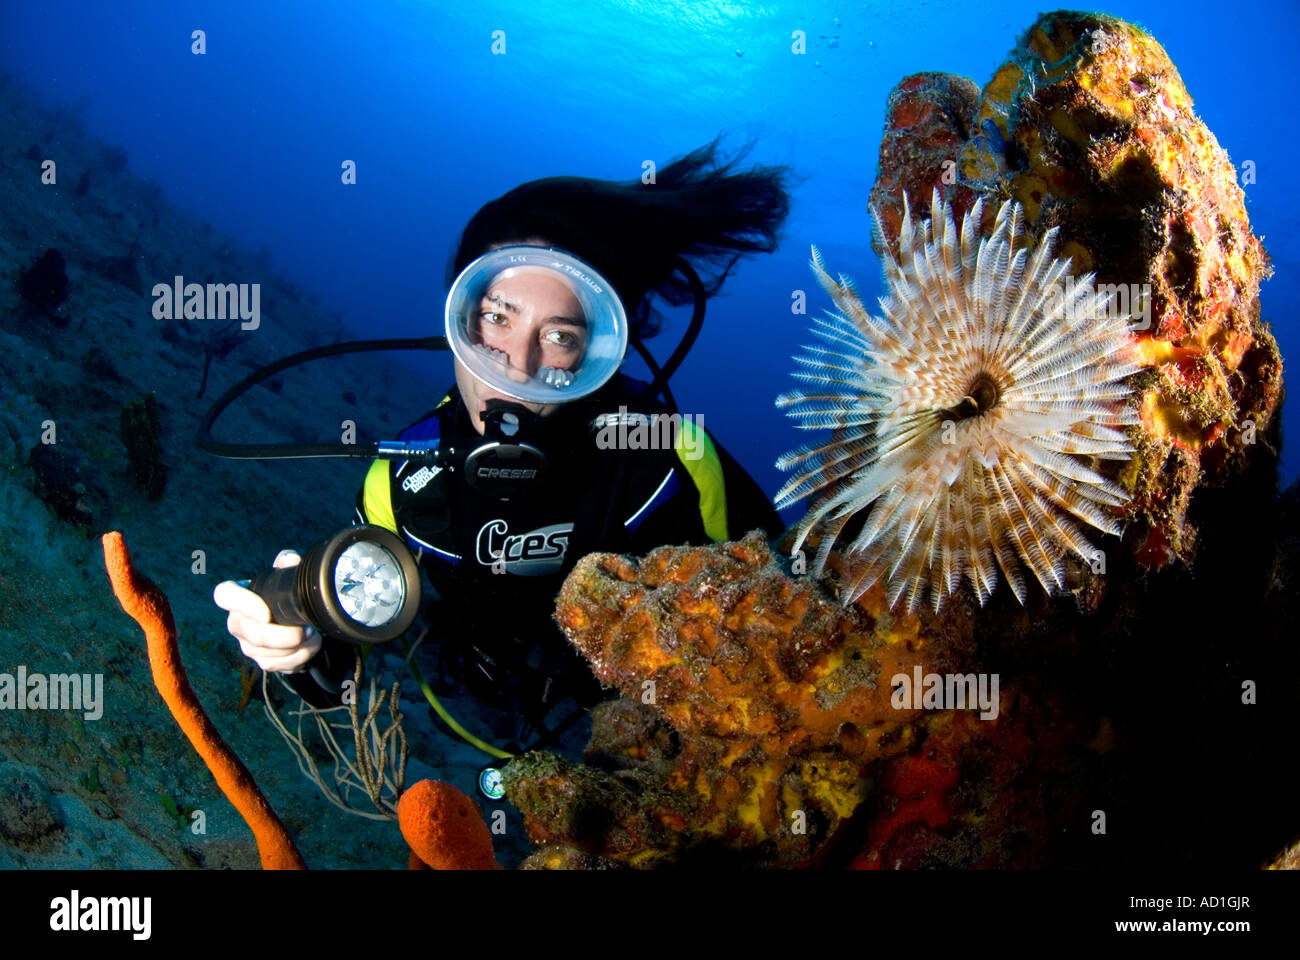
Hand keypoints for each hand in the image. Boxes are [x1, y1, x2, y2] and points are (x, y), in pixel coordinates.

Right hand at [213, 549, 321, 672]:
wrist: (297, 617)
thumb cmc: (285, 593)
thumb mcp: (287, 574)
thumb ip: (287, 563)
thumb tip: (291, 560)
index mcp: (238, 595)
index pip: (224, 595)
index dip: (242, 605)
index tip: (267, 614)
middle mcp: (237, 621)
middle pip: (251, 633)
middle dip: (282, 635)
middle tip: (305, 629)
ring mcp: (247, 644)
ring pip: (263, 653)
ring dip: (295, 648)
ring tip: (312, 636)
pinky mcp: (261, 661)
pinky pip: (274, 666)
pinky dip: (297, 659)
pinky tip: (310, 647)